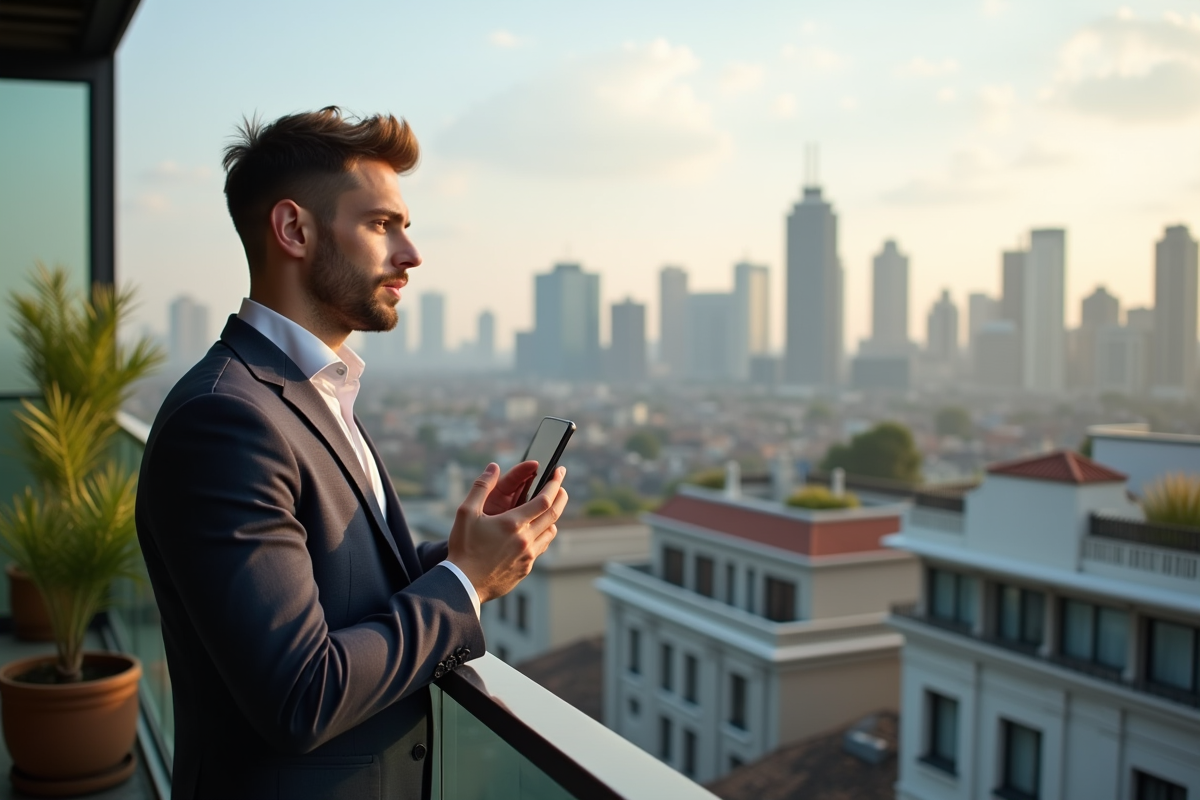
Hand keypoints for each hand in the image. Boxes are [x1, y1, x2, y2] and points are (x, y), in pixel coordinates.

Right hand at [448, 462, 568, 603]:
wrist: (462, 584)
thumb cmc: (463, 548)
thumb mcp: (466, 513)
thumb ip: (481, 487)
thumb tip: (493, 467)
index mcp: (512, 524)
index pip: (544, 500)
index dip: (554, 484)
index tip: (558, 472)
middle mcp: (525, 540)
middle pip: (553, 514)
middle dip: (561, 496)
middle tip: (562, 486)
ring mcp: (528, 556)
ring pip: (550, 532)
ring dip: (553, 517)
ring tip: (550, 508)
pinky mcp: (525, 569)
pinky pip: (541, 548)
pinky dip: (544, 535)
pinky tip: (536, 531)